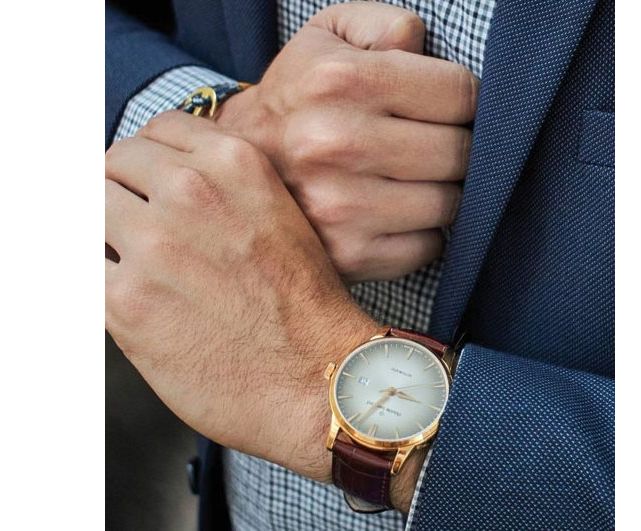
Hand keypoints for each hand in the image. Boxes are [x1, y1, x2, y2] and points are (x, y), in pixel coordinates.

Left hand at [105, 110, 422, 510]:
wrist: (317, 377)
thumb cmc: (306, 304)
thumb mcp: (279, 214)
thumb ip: (223, 185)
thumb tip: (166, 181)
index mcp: (233, 163)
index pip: (156, 130)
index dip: (151, 160)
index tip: (150, 182)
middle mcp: (189, 191)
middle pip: (113, 164)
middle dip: (122, 192)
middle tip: (139, 227)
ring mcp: (152, 244)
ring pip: (87, 211)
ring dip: (106, 234)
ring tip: (136, 265)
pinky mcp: (124, 302)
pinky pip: (82, 267)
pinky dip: (100, 278)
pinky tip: (133, 297)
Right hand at [216, 3, 476, 281]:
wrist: (235, 169)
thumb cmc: (298, 99)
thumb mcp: (327, 37)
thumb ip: (383, 25)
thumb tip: (423, 46)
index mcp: (340, 79)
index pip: (459, 93)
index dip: (464, 100)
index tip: (446, 108)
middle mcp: (337, 142)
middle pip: (459, 153)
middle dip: (456, 147)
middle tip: (430, 146)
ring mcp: (341, 206)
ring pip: (448, 204)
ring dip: (440, 192)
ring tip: (411, 179)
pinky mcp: (348, 253)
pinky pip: (427, 246)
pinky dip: (422, 233)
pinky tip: (395, 214)